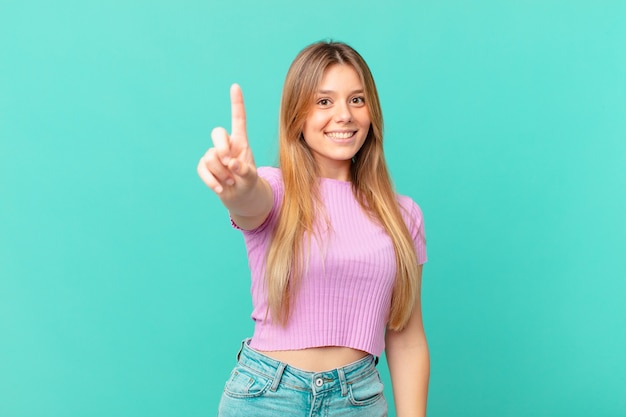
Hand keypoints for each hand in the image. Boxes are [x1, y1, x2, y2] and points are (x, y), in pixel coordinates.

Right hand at [197, 84, 257, 198]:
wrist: (239, 196)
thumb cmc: (248, 182)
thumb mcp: (251, 177)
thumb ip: (244, 170)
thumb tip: (231, 164)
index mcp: (241, 141)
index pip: (238, 119)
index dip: (236, 103)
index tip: (235, 86)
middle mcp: (226, 145)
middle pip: (217, 133)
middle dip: (221, 147)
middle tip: (228, 163)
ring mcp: (214, 155)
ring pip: (210, 156)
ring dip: (221, 172)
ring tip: (230, 182)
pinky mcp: (205, 167)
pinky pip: (202, 169)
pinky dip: (211, 181)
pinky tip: (220, 189)